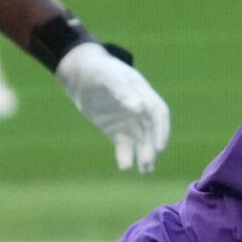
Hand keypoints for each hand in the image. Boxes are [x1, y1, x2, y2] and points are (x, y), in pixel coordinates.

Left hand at [56, 41, 170, 172]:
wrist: (80, 74)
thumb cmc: (97, 70)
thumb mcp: (108, 76)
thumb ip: (122, 90)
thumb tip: (138, 108)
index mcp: (143, 94)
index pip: (158, 114)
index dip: (161, 130)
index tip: (159, 146)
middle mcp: (139, 109)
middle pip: (150, 131)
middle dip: (151, 148)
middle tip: (148, 164)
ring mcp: (128, 120)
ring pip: (140, 141)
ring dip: (143, 155)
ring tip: (145, 172)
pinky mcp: (115, 129)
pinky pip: (123, 145)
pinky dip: (125, 156)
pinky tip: (125, 167)